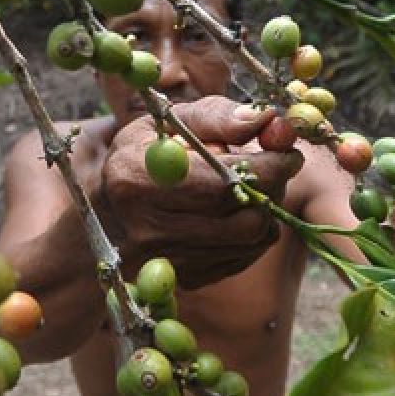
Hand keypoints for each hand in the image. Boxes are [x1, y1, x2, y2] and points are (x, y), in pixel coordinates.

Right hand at [98, 96, 303, 289]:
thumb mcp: (167, 123)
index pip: (224, 180)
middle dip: (275, 187)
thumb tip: (268, 119)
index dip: (269, 165)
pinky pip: (244, 258)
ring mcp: (167, 260)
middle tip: (278, 166)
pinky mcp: (184, 279)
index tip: (289, 151)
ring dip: (269, 211)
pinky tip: (242, 212)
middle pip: (243, 215)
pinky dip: (256, 234)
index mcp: (139, 178)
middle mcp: (149, 226)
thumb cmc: (142, 157)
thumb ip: (217, 116)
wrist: (105, 215)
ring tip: (259, 187)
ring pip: (250, 240)